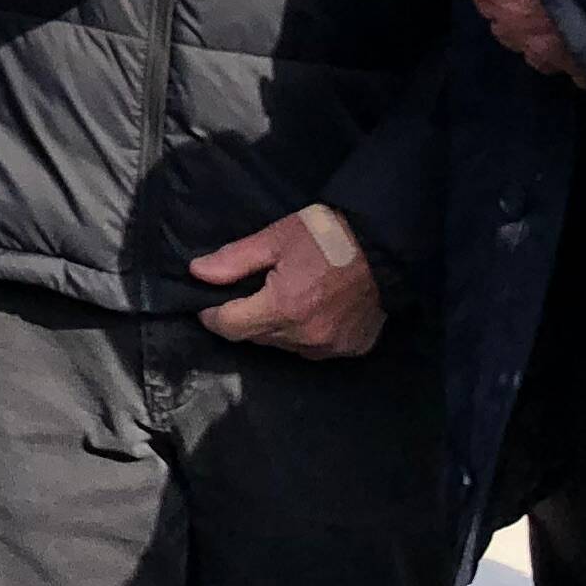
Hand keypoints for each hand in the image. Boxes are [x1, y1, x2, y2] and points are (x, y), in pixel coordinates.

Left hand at [189, 204, 386, 358]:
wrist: (388, 247)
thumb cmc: (329, 235)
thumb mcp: (277, 237)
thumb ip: (234, 260)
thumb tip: (197, 273)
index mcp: (283, 308)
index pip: (229, 326)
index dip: (212, 314)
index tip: (208, 301)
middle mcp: (304, 337)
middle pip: (255, 337)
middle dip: (245, 317)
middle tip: (251, 290)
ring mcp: (330, 348)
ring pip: (283, 345)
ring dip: (275, 327)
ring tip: (285, 296)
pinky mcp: (351, 350)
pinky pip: (313, 349)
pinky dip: (305, 334)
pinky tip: (312, 309)